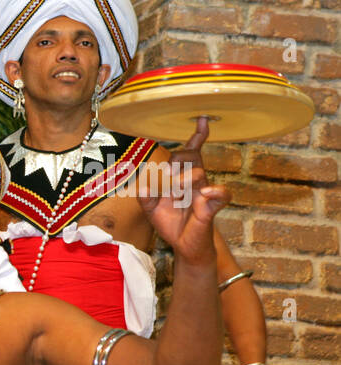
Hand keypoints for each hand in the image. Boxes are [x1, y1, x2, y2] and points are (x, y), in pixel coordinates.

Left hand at [136, 119, 226, 262]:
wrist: (184, 245)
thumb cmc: (171, 223)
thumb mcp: (151, 209)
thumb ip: (145, 197)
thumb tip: (142, 187)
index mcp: (182, 177)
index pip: (190, 153)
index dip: (197, 136)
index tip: (201, 119)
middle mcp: (195, 181)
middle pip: (191, 158)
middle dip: (179, 158)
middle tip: (167, 172)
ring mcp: (205, 193)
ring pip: (200, 173)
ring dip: (186, 178)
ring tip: (177, 188)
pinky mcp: (212, 207)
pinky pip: (221, 194)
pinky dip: (216, 191)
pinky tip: (205, 192)